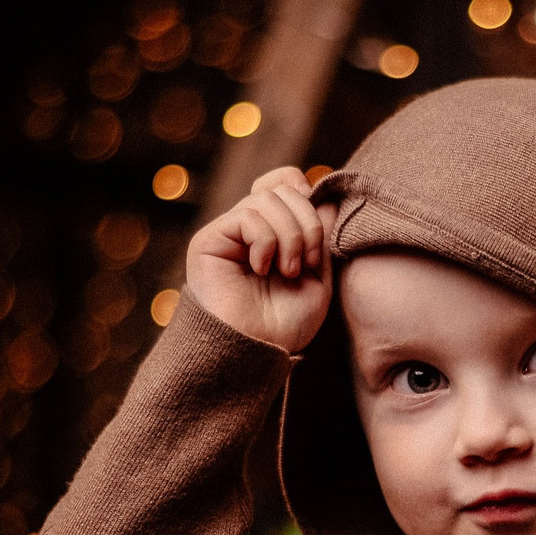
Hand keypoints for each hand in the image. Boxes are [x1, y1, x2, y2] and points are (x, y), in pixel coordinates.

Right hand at [185, 167, 334, 353]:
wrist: (255, 352)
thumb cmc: (286, 325)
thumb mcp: (318, 277)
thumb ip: (320, 236)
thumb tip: (326, 194)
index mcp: (274, 232)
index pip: (286, 182)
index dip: (305, 192)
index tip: (319, 231)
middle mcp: (249, 228)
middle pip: (283, 188)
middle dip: (307, 223)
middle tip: (306, 264)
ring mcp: (228, 233)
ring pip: (266, 198)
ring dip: (290, 236)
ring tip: (287, 272)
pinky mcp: (209, 240)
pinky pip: (246, 215)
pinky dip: (265, 240)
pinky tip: (261, 268)